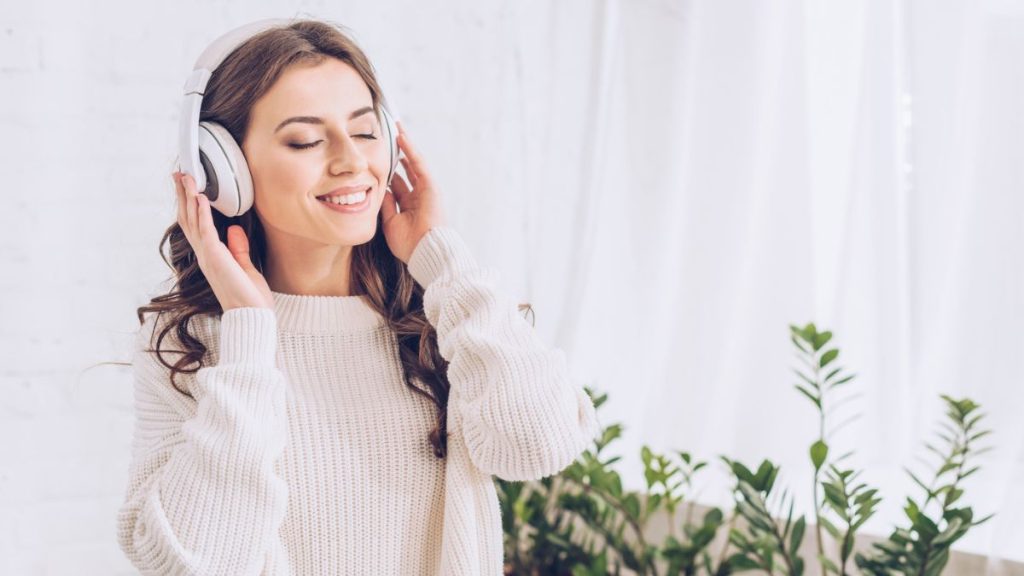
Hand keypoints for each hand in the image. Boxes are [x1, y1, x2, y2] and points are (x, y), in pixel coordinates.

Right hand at [173, 171, 274, 310]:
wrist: (251, 317)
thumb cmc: (249, 298)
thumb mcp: (245, 267)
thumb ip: (238, 248)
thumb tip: (234, 229)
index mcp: (210, 256)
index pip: (195, 226)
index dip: (189, 205)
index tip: (187, 187)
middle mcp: (204, 254)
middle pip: (188, 218)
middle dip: (183, 194)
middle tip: (179, 173)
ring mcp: (208, 255)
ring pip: (192, 220)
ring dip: (189, 196)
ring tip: (186, 176)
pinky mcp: (215, 257)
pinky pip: (205, 230)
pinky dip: (202, 211)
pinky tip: (200, 196)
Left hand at [379, 121, 446, 263]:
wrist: (425, 251)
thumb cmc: (409, 243)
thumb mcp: (390, 222)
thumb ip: (387, 204)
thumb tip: (380, 188)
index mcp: (409, 206)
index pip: (397, 184)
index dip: (387, 172)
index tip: (377, 161)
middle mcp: (418, 196)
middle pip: (406, 170)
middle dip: (397, 155)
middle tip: (387, 139)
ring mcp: (426, 190)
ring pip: (413, 163)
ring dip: (405, 146)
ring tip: (396, 128)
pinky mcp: (430, 185)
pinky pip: (418, 163)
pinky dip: (410, 149)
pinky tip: (402, 136)